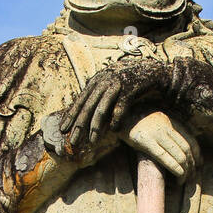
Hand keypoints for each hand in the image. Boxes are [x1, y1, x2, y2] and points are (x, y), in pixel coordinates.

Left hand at [56, 59, 174, 154]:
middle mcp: (103, 82)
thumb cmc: (126, 81)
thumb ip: (97, 95)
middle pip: (87, 107)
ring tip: (92, 141)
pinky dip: (116, 119)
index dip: (71, 115)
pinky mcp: (129, 90)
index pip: (79, 101)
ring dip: (96, 127)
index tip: (63, 130)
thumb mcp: (108, 85)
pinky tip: (113, 130)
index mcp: (96, 81)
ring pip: (102, 109)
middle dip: (79, 126)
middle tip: (73, 141)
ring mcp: (116, 86)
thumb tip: (83, 113)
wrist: (149, 70)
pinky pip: (120, 108)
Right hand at [120, 112, 199, 182]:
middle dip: (192, 165)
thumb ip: (166, 131)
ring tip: (183, 179)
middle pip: (186, 149)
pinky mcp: (145, 141)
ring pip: (179, 154)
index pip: (190, 139)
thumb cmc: (135, 123)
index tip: (198, 164)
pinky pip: (165, 157)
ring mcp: (156, 133)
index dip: (197, 154)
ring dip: (185, 170)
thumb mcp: (155, 123)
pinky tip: (178, 176)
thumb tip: (178, 148)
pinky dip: (175, 168)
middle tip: (191, 176)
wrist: (117, 116)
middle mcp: (166, 126)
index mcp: (170, 121)